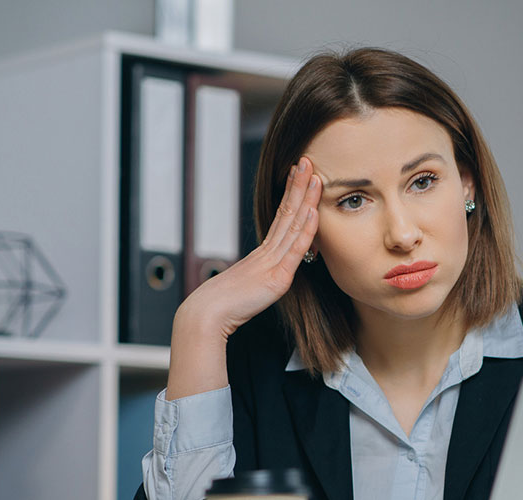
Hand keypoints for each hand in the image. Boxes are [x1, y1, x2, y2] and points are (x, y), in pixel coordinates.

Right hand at [181, 157, 322, 338]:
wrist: (207, 315)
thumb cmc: (222, 306)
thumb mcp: (247, 287)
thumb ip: (259, 278)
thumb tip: (265, 275)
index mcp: (261, 254)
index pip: (280, 218)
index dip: (291, 194)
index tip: (298, 173)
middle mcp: (267, 253)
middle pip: (287, 213)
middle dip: (298, 186)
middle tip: (307, 161)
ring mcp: (272, 263)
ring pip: (293, 225)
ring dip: (305, 200)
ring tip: (314, 177)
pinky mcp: (277, 278)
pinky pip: (294, 251)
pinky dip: (306, 230)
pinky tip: (313, 212)